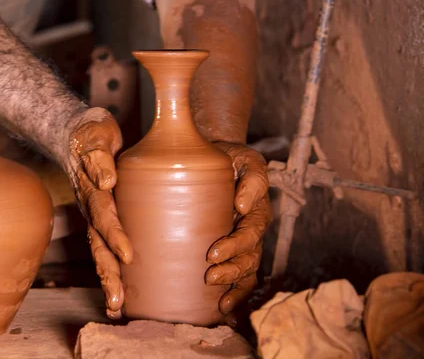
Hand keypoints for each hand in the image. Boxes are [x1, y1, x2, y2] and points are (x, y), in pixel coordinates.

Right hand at [64, 107, 131, 318]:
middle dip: (109, 273)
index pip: (105, 216)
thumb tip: (109, 179)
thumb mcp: (94, 135)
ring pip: (101, 254)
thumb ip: (98, 155)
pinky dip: (113, 274)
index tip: (129, 255)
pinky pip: (107, 250)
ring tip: (117, 308)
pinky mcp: (104, 220)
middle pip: (99, 246)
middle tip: (118, 300)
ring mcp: (96, 218)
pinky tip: (122, 299)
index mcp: (93, 191)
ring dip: (109, 281)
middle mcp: (92, 209)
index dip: (116, 235)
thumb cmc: (91, 134)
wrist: (78, 135)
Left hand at [206, 142, 271, 325]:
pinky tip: (221, 309)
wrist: (217, 157)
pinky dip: (234, 294)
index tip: (212, 253)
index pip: (251, 232)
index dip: (235, 246)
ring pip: (247, 271)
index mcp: (256, 209)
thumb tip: (242, 204)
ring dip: (233, 285)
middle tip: (209, 276)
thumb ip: (252, 176)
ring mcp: (244, 243)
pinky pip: (240, 277)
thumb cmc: (229, 157)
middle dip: (231, 270)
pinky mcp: (232, 250)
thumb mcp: (245, 158)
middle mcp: (253, 229)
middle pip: (249, 257)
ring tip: (217, 299)